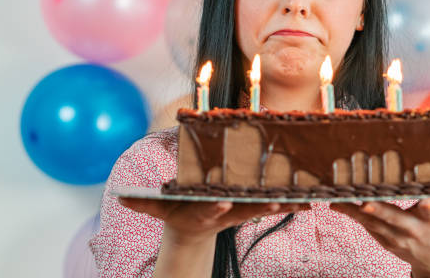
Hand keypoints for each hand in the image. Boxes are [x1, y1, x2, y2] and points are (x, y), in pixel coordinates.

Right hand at [119, 197, 307, 245]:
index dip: (216, 208)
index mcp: (204, 211)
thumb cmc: (177, 213)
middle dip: (259, 205)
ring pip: (262, 208)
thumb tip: (120, 198)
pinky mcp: (250, 210)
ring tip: (301, 200)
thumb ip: (143, 204)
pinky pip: (272, 206)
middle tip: (276, 201)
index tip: (224, 205)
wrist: (192, 231)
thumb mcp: (160, 209)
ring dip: (282, 204)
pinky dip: (290, 203)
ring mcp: (239, 213)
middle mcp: (225, 212)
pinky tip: (309, 200)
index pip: (210, 210)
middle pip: (243, 209)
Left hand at [330, 196, 429, 277]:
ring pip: (373, 223)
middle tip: (365, 203)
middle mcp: (413, 230)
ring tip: (337, 198)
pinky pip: (364, 226)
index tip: (426, 203)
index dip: (429, 208)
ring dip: (354, 212)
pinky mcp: (382, 238)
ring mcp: (395, 237)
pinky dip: (350, 214)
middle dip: (380, 212)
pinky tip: (334, 202)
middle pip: (395, 219)